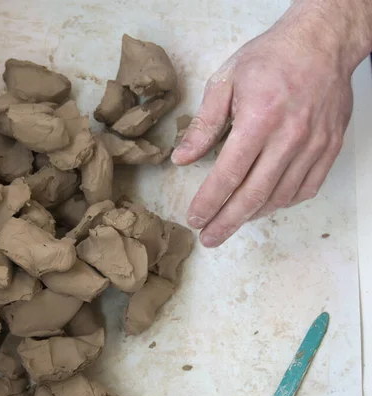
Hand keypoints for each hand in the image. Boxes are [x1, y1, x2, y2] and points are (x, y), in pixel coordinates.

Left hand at [171, 10, 354, 246]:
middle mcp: (289, 137)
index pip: (228, 175)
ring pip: (280, 196)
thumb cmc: (271, 58)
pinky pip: (306, 189)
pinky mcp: (330, 148)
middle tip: (209, 238)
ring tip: (231, 223)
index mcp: (259, 119)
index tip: (194, 219)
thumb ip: (203, 125)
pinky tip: (264, 206)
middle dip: (227, 222)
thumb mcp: (226, 81)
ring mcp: (314, 145)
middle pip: (254, 195)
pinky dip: (283, 203)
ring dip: (252, 216)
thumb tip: (181, 158)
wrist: (323, 42)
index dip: (209, 202)